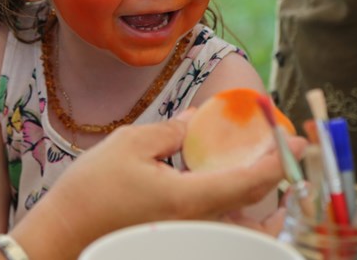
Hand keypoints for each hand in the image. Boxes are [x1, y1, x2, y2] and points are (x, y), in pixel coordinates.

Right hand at [11, 119, 305, 258]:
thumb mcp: (130, 144)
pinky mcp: (177, 238)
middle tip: (282, 146)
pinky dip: (232, 203)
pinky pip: (219, 223)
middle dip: (275, 173)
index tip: (295, 137)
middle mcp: (198, 224)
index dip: (279, 157)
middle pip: (254, 203)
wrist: (62, 237)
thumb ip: (173, 130)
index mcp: (191, 199)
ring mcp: (189, 235)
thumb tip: (200, 119)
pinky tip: (223, 180)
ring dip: (255, 190)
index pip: (253, 180)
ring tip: (258, 161)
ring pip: (241, 218)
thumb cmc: (90, 191)